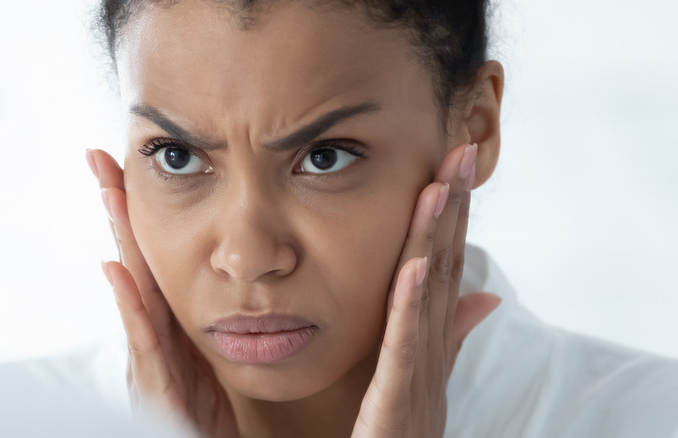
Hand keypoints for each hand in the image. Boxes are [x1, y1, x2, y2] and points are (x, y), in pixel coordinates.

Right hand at [87, 149, 237, 437]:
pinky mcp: (155, 387)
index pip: (151, 257)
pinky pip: (144, 341)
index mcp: (168, 321)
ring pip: (133, 290)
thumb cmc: (205, 409)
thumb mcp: (206, 355)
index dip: (136, 213)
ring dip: (120, 239)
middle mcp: (151, 333)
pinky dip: (128, 305)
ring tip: (108, 192)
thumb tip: (215, 276)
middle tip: (101, 157)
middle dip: (116, 210)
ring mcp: (148, 358)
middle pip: (133, 260)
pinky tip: (117, 270)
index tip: (128, 165)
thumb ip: (202, 319)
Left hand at [352, 143, 502, 437]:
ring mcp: (419, 374)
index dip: (453, 215)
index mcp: (432, 340)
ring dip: (437, 239)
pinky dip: (412, 305)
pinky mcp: (397, 399)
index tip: (454, 166)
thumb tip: (484, 295)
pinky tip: (414, 264)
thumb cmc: (402, 429)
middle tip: (459, 151)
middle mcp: (432, 350)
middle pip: (445, 268)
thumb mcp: (427, 373)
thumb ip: (451, 334)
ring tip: (441, 188)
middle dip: (453, 209)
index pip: (446, 265)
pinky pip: (404, 347)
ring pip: (429, 297)